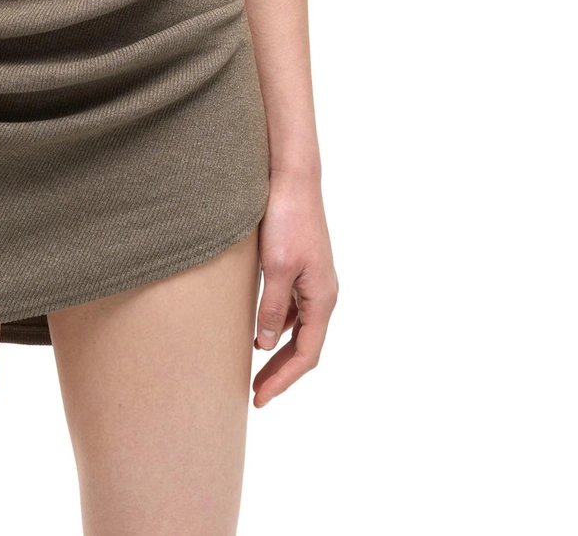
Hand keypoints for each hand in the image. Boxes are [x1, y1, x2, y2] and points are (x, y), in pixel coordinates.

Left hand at [252, 168, 337, 406]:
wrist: (293, 178)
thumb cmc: (286, 219)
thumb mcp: (275, 268)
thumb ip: (270, 309)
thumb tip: (263, 345)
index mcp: (322, 298)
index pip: (306, 354)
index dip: (283, 379)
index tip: (260, 398)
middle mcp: (323, 293)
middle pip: (304, 345)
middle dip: (281, 372)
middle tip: (255, 394)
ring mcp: (314, 280)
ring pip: (298, 327)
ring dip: (278, 349)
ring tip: (253, 368)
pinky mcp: (302, 267)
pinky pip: (293, 307)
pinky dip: (277, 324)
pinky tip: (258, 328)